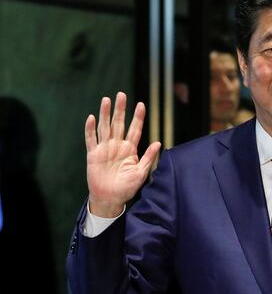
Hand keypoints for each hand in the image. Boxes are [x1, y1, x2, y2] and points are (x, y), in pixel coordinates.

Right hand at [85, 92, 160, 216]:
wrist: (110, 199)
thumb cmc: (127, 187)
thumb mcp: (142, 172)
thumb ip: (149, 157)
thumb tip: (159, 142)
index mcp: (130, 149)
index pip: (135, 129)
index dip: (138, 117)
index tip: (141, 104)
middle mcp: (117, 146)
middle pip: (119, 124)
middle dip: (120, 109)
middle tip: (121, 94)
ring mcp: (105, 149)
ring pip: (105, 127)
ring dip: (105, 114)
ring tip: (106, 100)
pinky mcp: (93, 155)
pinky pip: (91, 140)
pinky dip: (90, 129)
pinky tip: (91, 118)